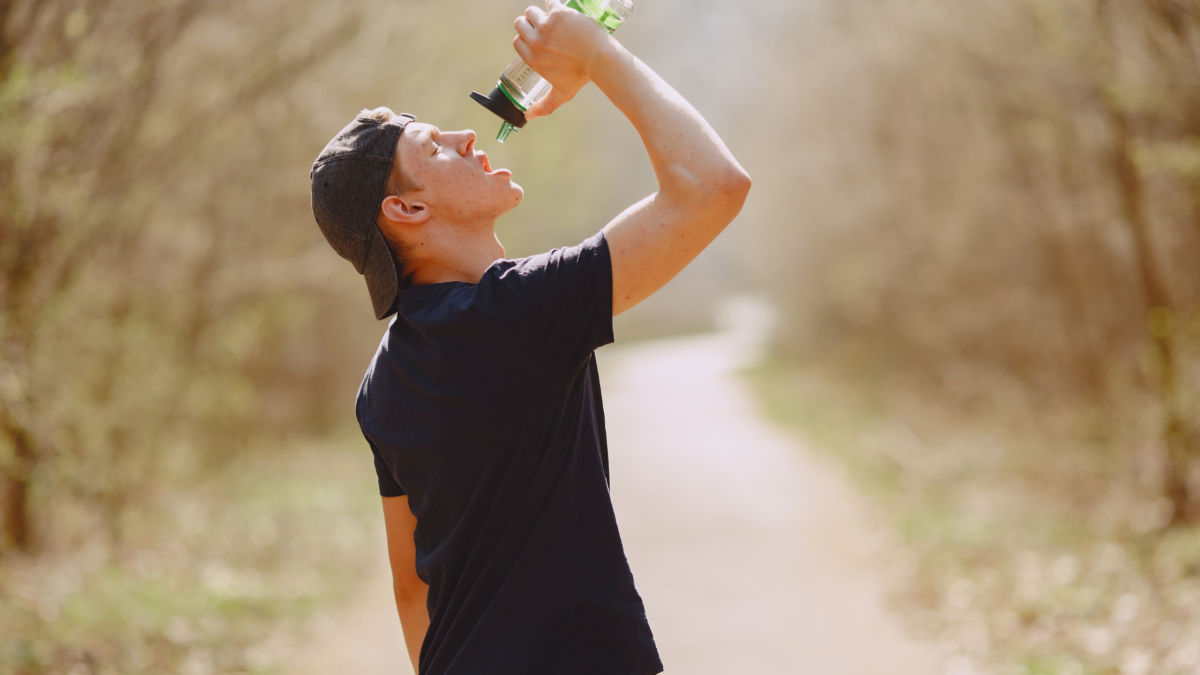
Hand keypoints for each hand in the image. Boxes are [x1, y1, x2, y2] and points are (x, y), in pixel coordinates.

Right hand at [513, 0, 612, 119]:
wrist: (600, 60)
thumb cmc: (581, 77)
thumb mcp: (560, 94)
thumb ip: (543, 107)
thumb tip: (527, 117)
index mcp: (532, 59)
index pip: (517, 42)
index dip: (525, 38)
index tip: (536, 38)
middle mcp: (536, 42)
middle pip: (520, 24)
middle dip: (529, 23)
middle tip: (543, 26)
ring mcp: (546, 27)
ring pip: (531, 11)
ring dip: (539, 12)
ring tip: (550, 16)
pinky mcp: (558, 14)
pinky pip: (549, 2)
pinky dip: (553, 4)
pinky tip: (558, 7)